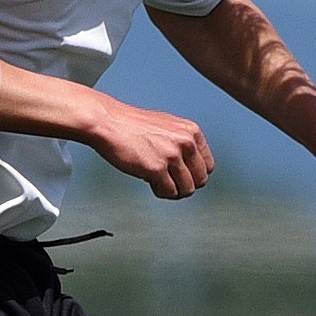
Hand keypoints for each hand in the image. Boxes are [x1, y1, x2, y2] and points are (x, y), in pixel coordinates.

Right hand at [89, 99, 213, 198]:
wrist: (107, 122)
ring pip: (187, 189)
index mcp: (191, 131)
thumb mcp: (167, 126)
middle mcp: (185, 142)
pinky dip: (160, 191)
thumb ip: (183, 141)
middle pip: (200, 180)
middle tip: (169, 181)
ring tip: (159, 181)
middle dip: (185, 184)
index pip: (208, 165)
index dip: (194, 174)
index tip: (182, 175)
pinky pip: (169, 192)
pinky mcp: (156, 168)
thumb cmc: (132, 124)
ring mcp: (171, 156)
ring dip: (173, 190)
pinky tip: (149, 181)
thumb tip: (193, 165)